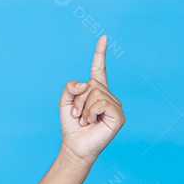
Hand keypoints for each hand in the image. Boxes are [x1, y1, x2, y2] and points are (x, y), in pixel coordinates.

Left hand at [58, 35, 124, 166]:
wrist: (75, 146)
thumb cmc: (71, 125)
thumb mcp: (65, 101)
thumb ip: (71, 87)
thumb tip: (86, 84)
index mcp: (96, 91)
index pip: (99, 69)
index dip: (100, 53)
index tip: (103, 37)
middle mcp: (108, 96)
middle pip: (91, 83)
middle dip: (78, 99)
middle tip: (78, 115)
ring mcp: (115, 106)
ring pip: (95, 93)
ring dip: (83, 108)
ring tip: (84, 120)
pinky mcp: (118, 116)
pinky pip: (101, 103)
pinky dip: (91, 112)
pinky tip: (91, 122)